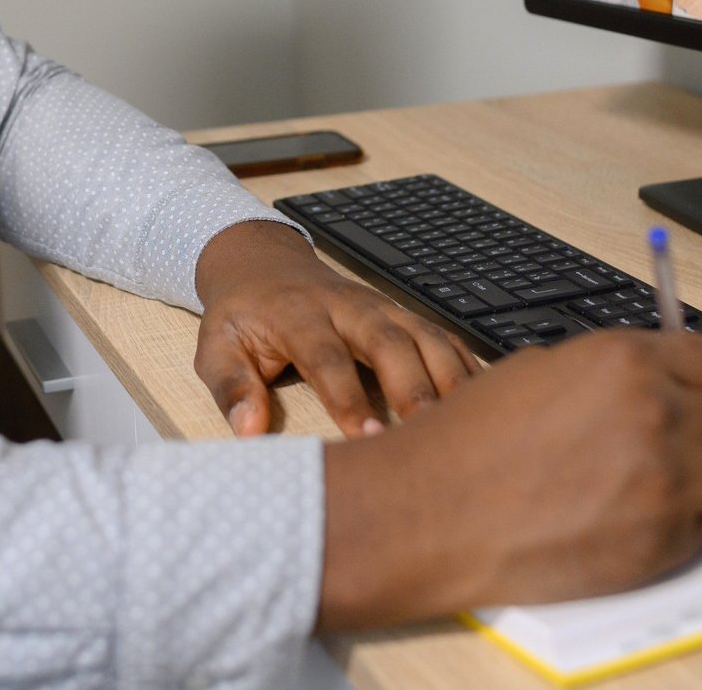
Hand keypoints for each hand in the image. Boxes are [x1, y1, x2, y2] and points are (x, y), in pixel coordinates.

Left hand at [193, 220, 477, 438]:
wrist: (264, 266)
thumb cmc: (242, 317)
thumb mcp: (217, 347)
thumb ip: (231, 388)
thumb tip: (249, 431)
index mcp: (299, 313)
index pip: (326, 355)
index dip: (347, 395)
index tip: (365, 436)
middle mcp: (349, 306)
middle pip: (389, 341)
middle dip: (412, 388)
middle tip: (429, 434)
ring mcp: (382, 307)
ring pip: (425, 335)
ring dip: (449, 378)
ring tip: (469, 424)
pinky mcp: (402, 315)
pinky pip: (442, 337)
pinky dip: (466, 366)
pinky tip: (484, 402)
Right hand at [317, 332, 701, 629]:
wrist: (433, 508)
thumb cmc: (473, 440)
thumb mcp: (546, 371)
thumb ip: (618, 375)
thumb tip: (668, 386)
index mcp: (628, 358)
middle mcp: (658, 409)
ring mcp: (667, 477)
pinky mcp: (663, 538)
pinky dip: (696, 532)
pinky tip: (645, 525)